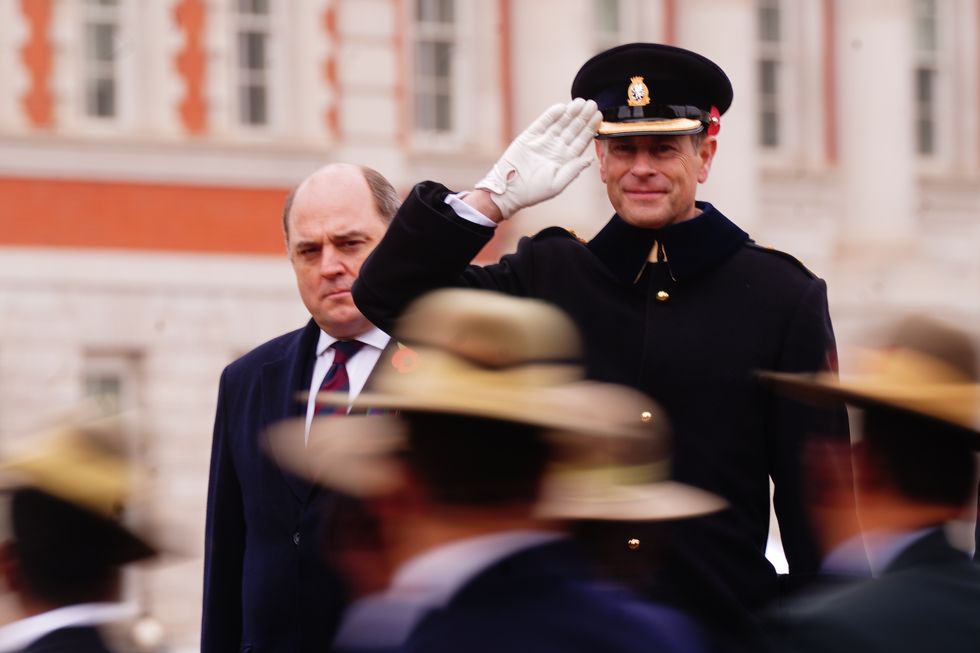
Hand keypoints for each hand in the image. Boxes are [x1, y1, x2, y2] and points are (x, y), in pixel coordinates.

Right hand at [474, 98, 600, 219]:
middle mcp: (556, 148)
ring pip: (560, 123)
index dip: (590, 128)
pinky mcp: (530, 136)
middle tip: (593, 104)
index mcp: (565, 159)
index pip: (581, 140)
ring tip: (580, 102)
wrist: (509, 190)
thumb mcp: (557, 184)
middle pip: (573, 129)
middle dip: (583, 116)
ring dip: (570, 113)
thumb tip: (589, 159)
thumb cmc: (533, 192)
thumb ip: (573, 170)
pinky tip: (562, 107)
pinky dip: (551, 115)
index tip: (599, 116)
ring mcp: (543, 141)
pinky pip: (543, 122)